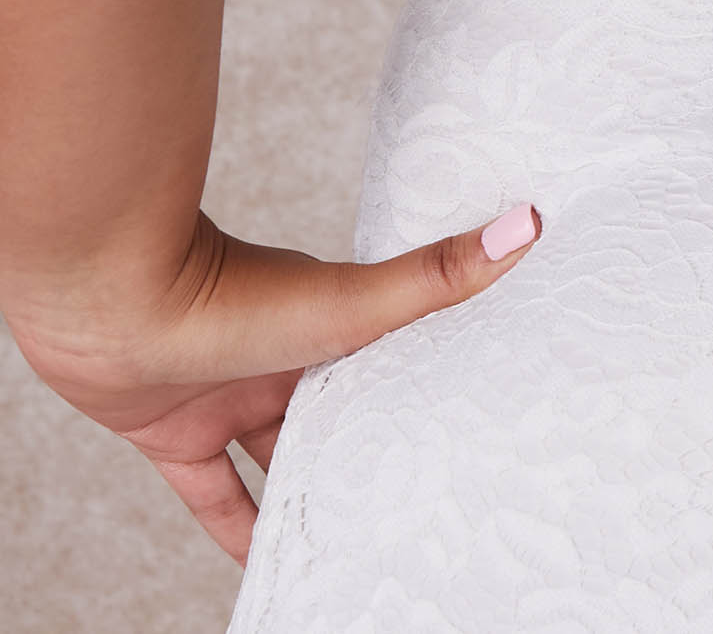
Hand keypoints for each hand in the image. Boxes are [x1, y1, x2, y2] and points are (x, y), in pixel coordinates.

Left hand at [18, 201, 541, 563]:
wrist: (110, 301)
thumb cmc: (230, 290)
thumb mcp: (349, 302)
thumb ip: (434, 276)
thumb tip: (526, 223)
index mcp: (330, 320)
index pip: (388, 359)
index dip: (424, 388)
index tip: (468, 417)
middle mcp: (284, 357)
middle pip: (336, 416)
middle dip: (369, 451)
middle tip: (415, 499)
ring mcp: (229, 395)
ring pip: (278, 458)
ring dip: (307, 491)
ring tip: (354, 536)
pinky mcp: (177, 436)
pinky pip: (214, 495)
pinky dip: (235, 529)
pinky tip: (258, 563)